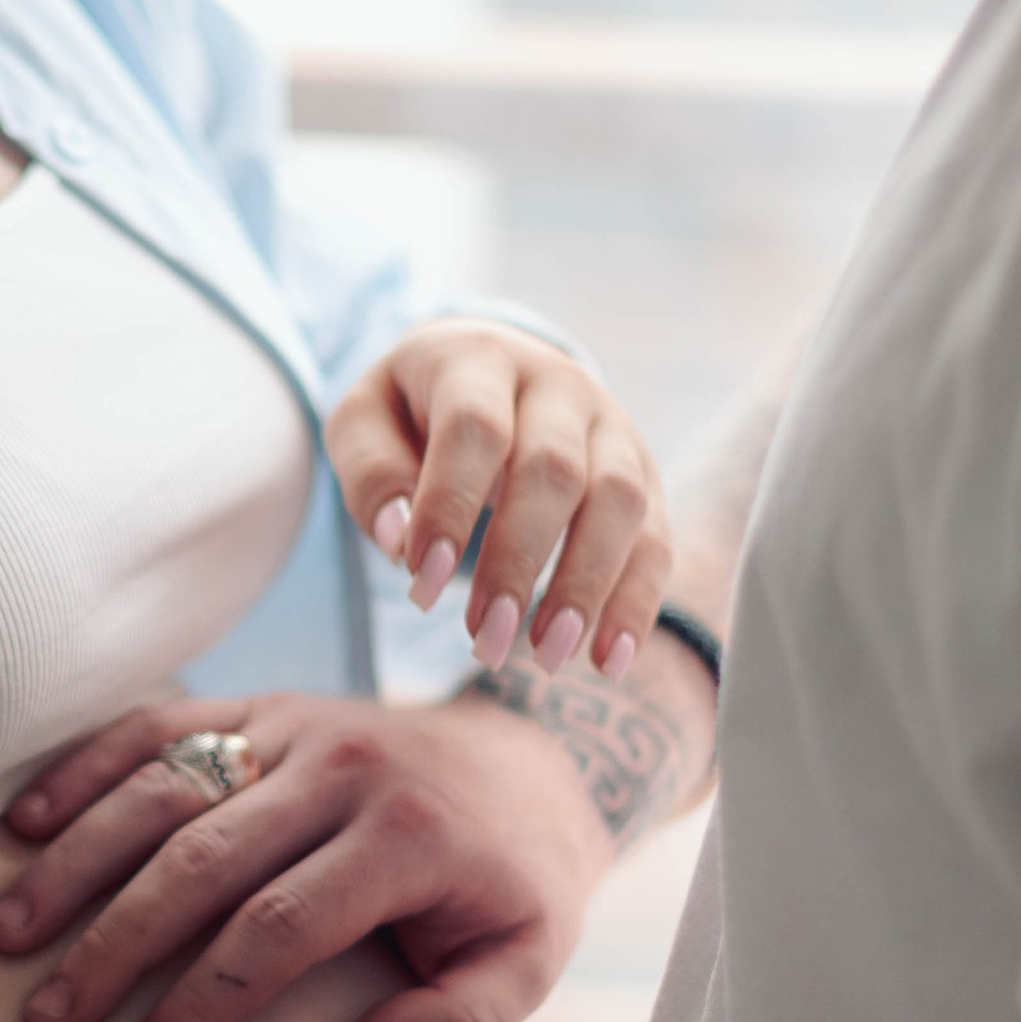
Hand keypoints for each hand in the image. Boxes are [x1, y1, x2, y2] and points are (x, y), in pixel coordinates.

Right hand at [0, 688, 613, 1021]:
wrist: (532, 764)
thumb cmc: (516, 888)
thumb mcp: (527, 966)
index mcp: (407, 838)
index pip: (281, 927)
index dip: (206, 1000)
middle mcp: (341, 769)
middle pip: (202, 860)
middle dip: (115, 945)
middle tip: (47, 1019)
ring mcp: (293, 727)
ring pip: (162, 787)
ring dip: (75, 861)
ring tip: (4, 935)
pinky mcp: (261, 706)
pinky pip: (158, 725)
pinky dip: (85, 767)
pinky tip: (21, 825)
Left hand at [329, 324, 670, 678]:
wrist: (487, 370)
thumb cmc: (412, 413)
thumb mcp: (364, 424)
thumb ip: (371, 475)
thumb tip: (399, 541)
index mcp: (479, 359)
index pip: (475, 428)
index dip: (450, 508)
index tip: (422, 589)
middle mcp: (558, 384)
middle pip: (554, 470)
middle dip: (518, 562)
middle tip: (483, 641)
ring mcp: (611, 426)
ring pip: (620, 502)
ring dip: (587, 586)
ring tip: (548, 657)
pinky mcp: (644, 474)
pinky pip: (655, 537)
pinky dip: (636, 602)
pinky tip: (608, 661)